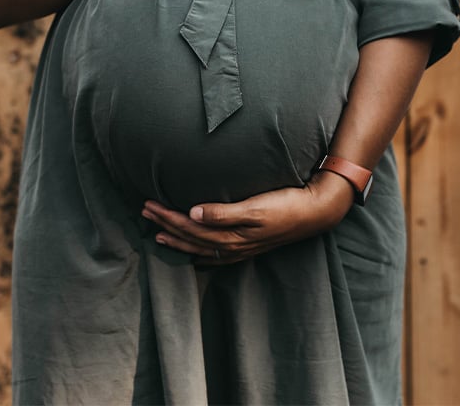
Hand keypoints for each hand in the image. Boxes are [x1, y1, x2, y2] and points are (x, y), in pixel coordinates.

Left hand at [141, 170, 354, 264]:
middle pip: (190, 238)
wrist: (315, 212)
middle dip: (165, 225)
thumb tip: (192, 213)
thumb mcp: (255, 206)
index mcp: (231, 235)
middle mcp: (233, 246)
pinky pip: (216, 255)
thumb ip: (223, 212)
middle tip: (144, 211)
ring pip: (200, 247)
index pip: (189, 227)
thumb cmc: (285, 205)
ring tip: (158, 233)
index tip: (148, 205)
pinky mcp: (249, 246)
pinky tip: (194, 254)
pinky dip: (200, 254)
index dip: (167, 217)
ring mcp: (241, 249)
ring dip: (178, 239)